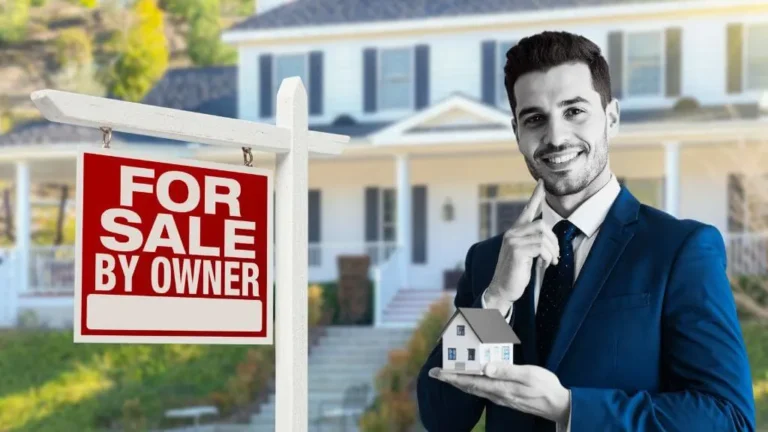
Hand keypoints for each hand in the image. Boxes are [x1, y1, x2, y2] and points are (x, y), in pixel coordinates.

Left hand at [429, 362, 570, 423]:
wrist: (558, 405)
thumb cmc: (545, 387)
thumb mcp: (528, 375)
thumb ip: (506, 371)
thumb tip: (485, 368)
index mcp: (499, 387)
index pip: (470, 381)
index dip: (452, 376)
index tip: (437, 372)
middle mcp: (496, 394)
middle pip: (467, 386)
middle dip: (450, 379)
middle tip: (435, 373)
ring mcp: (501, 397)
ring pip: (474, 389)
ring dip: (459, 382)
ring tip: (448, 376)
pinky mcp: (506, 397)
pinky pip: (483, 391)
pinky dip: (472, 385)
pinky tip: (471, 381)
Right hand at [486, 179, 558, 304]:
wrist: (502, 290)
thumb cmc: (515, 273)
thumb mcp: (526, 255)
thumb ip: (535, 244)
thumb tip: (550, 242)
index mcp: (515, 232)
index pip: (527, 209)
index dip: (536, 195)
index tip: (542, 182)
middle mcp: (512, 233)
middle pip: (542, 225)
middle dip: (554, 241)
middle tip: (555, 256)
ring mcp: (513, 240)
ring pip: (543, 236)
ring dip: (552, 251)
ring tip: (551, 261)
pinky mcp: (516, 250)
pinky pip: (541, 246)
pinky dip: (548, 256)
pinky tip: (547, 264)